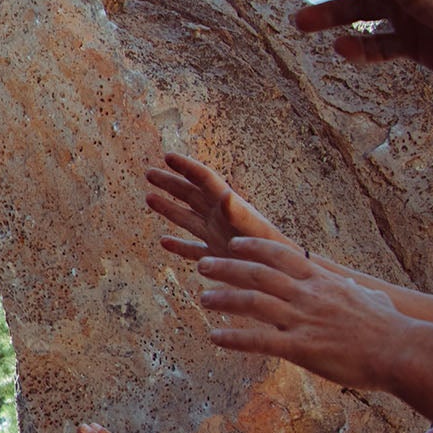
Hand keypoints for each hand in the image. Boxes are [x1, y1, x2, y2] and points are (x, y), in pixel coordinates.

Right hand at [144, 152, 287, 263]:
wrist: (284, 276)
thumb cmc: (272, 252)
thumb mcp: (254, 230)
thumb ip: (238, 213)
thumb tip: (225, 194)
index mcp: (228, 206)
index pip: (204, 180)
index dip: (186, 167)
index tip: (168, 156)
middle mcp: (219, 218)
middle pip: (191, 195)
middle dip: (170, 183)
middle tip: (149, 172)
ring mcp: (216, 236)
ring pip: (187, 218)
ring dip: (168, 208)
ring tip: (149, 197)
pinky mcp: (216, 257)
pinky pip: (191, 248)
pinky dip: (177, 245)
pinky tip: (163, 242)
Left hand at [194, 235, 412, 390]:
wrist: (403, 351)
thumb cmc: (390, 327)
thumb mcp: (370, 298)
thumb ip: (354, 292)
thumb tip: (358, 290)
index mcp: (322, 281)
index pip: (281, 255)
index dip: (253, 247)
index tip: (233, 243)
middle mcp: (308, 295)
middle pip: (258, 274)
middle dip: (227, 267)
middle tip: (202, 264)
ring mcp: (303, 320)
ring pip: (253, 303)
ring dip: (223, 299)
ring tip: (203, 298)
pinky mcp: (301, 347)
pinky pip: (259, 341)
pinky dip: (234, 339)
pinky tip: (215, 338)